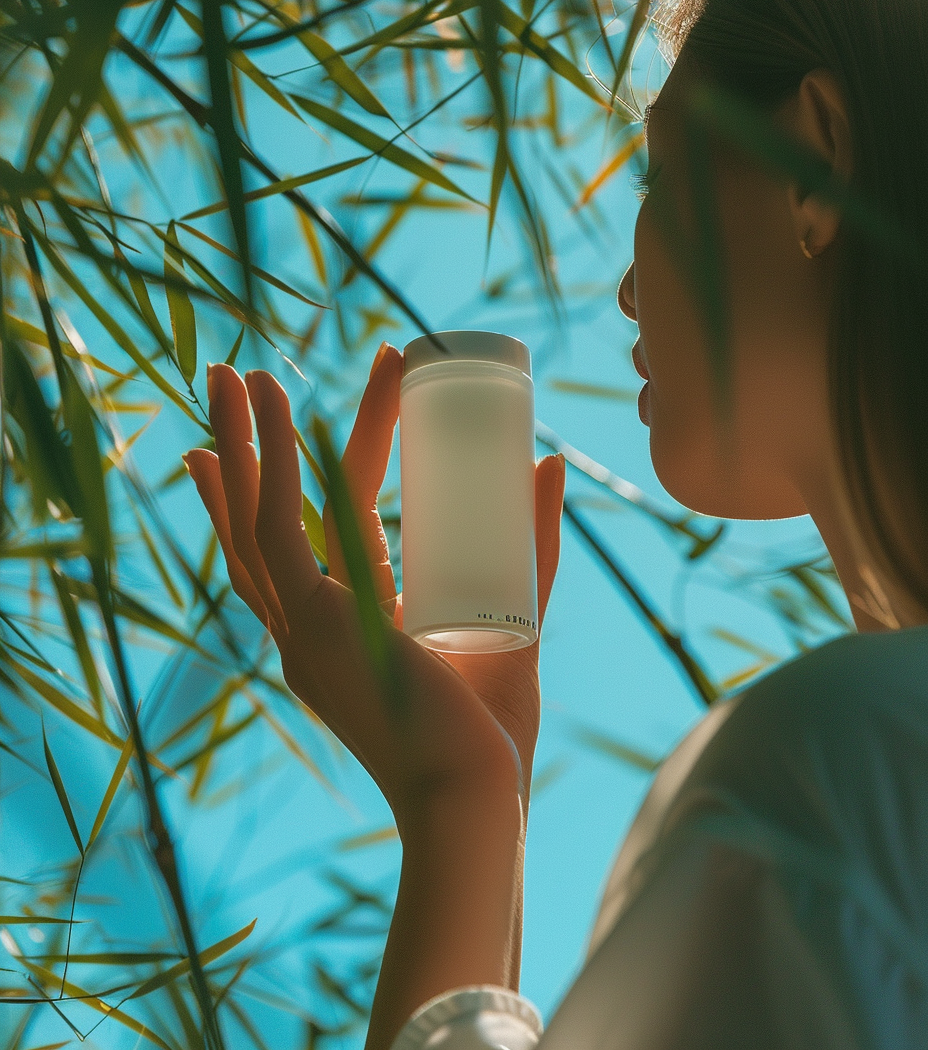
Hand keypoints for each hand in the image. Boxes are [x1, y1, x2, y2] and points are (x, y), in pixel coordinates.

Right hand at [183, 345, 564, 834]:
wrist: (476, 802)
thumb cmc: (489, 738)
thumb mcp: (511, 622)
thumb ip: (530, 550)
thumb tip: (547, 461)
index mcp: (330, 636)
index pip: (290, 542)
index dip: (271, 480)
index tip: (261, 424)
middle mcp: (302, 631)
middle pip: (255, 521)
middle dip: (237, 447)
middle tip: (226, 378)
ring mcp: (303, 630)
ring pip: (256, 516)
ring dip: (246, 438)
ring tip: (234, 370)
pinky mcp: (322, 623)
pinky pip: (282, 530)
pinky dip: (276, 467)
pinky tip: (276, 413)